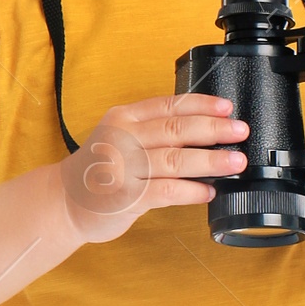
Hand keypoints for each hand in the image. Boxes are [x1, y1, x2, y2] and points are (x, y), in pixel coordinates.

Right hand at [59, 92, 246, 242]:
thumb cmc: (100, 170)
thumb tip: (205, 131)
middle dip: (214, 129)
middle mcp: (122, 138)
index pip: (169, 105)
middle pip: (176, 129)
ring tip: (236, 162)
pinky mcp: (126, 196)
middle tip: (241, 131)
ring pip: (175, 159)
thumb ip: (153, 131)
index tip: (227, 108)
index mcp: (123, 117)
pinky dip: (192, 191)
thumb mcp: (120, 137)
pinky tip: (209, 191)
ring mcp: (123, 167)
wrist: (64, 201)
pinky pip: (167, 191)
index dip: (202, 104)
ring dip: (211, 161)